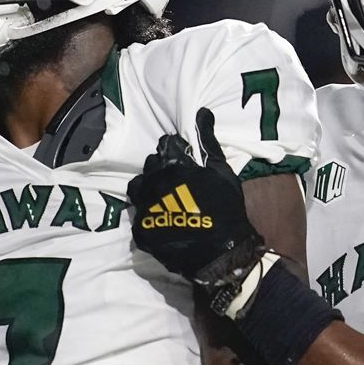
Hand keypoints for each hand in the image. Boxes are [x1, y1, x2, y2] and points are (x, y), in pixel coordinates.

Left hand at [127, 108, 262, 289]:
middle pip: (149, 165)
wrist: (221, 252)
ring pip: (137, 187)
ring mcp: (145, 207)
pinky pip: (138, 215)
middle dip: (160, 169)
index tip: (182, 159)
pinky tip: (162, 220)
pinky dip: (148, 215)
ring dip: (148, 188)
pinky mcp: (141, 229)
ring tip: (162, 198)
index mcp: (174, 165)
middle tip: (175, 181)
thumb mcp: (221, 170)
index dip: (174, 151)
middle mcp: (154, 182)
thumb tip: (202, 112)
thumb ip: (208, 141)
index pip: (165, 145)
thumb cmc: (226, 208)